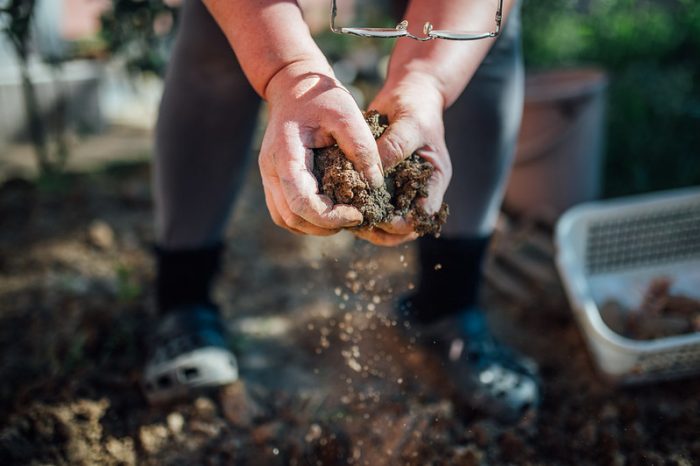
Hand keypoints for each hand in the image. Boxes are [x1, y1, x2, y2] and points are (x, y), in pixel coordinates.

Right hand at [259, 61, 383, 235]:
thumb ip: (362, 146)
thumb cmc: (321, 97)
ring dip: (314, 226)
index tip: (357, 213)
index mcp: (286, 154)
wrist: (294, 86)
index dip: (330, 216)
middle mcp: (270, 169)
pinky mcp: (275, 180)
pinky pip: (285, 212)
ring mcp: (269, 176)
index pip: (301, 201)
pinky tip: (330, 210)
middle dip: (325, 225)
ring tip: (344, 216)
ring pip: (286, 219)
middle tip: (355, 216)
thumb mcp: (347, 112)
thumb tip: (375, 184)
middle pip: (292, 217)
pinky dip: (306, 219)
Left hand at [356, 73, 451, 245]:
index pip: (424, 216)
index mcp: (435, 181)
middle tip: (357, 223)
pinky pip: (370, 204)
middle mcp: (418, 191)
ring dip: (366, 224)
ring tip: (345, 216)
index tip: (382, 218)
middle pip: (403, 228)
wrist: (407, 94)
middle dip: (382, 230)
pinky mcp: (381, 184)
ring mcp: (399, 189)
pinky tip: (339, 202)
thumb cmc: (416, 106)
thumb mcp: (410, 123)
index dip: (405, 222)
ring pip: (384, 222)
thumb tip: (374, 171)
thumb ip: (395, 146)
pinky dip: (356, 207)